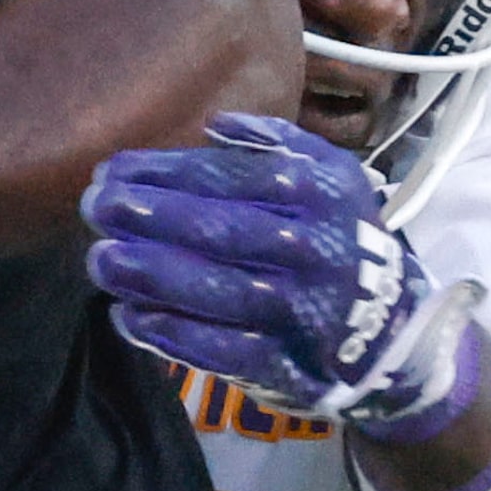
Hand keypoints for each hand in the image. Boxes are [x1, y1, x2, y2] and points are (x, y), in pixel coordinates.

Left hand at [83, 114, 477, 429]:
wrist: (395, 334)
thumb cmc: (341, 239)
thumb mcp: (333, 177)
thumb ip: (280, 143)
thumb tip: (216, 126)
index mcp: (320, 195)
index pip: (232, 177)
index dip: (167, 172)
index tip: (113, 170)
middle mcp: (314, 250)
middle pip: (221, 230)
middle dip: (151, 217)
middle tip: (94, 206)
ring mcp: (304, 312)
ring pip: (220, 291)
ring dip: (154, 276)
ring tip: (100, 260)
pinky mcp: (292, 365)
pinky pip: (229, 352)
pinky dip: (177, 336)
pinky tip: (130, 317)